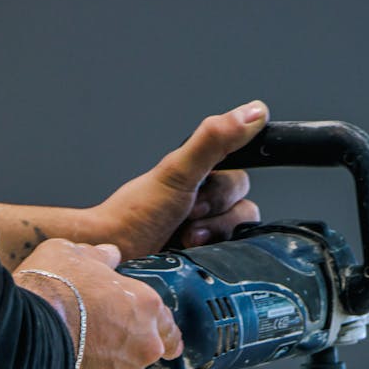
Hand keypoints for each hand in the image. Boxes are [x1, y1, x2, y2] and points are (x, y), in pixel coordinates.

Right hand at [14, 239, 182, 368]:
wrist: (24, 330)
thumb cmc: (50, 288)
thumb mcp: (72, 254)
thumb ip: (98, 257)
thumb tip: (109, 255)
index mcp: (145, 307)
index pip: (169, 327)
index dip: (163, 334)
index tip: (164, 342)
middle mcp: (143, 346)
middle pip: (140, 355)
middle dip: (121, 352)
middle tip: (91, 344)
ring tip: (69, 359)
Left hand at [88, 100, 268, 257]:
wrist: (114, 256)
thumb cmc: (134, 214)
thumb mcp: (177, 171)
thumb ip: (214, 140)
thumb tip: (254, 111)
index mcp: (200, 173)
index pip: (241, 172)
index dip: (227, 185)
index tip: (204, 189)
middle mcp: (206, 199)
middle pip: (243, 203)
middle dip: (216, 210)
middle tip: (188, 214)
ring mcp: (207, 229)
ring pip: (240, 230)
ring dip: (214, 233)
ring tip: (186, 237)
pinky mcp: (207, 257)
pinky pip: (233, 255)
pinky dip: (214, 254)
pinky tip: (191, 252)